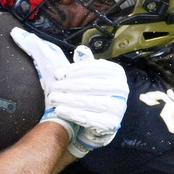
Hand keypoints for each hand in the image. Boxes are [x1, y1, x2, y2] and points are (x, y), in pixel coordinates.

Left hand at [10, 28, 127, 156]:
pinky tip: (59, 111)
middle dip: (67, 86)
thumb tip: (80, 49)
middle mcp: (121, 89)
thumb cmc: (91, 94)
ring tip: (52, 99)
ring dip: (66, 99)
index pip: (92, 68)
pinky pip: (88, 117)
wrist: (100, 122)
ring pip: (87, 101)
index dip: (72, 71)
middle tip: (52, 88)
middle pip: (89, 85)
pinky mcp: (111, 123)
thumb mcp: (89, 76)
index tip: (57, 74)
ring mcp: (118, 107)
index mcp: (116, 73)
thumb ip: (85, 63)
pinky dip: (72, 113)